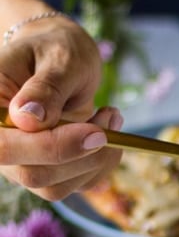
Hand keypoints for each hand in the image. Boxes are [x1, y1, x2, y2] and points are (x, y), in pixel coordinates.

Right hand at [0, 16, 122, 198]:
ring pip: (55, 186)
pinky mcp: (45, 170)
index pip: (4, 146)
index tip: (96, 133)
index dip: (51, 147)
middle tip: (110, 115)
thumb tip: (27, 118)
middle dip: (84, 153)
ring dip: (96, 159)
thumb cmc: (55, 50)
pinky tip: (107, 132)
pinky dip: (101, 164)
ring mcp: (19, 161)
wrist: (60, 58)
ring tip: (110, 116)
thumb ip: (46, 87)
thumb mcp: (57, 57)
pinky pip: (74, 185)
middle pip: (33, 174)